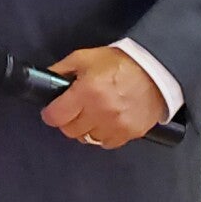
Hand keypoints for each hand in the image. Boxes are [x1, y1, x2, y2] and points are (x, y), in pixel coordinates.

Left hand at [41, 45, 168, 149]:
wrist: (155, 70)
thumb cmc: (119, 62)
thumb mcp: (85, 57)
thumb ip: (61, 69)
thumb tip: (44, 80)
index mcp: (86, 92)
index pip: (56, 117)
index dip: (51, 113)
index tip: (53, 110)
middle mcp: (100, 111)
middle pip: (70, 131)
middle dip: (68, 121)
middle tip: (75, 110)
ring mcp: (116, 125)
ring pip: (88, 139)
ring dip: (86, 129)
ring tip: (93, 114)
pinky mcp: (130, 133)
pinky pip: (106, 143)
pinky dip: (104, 135)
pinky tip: (107, 121)